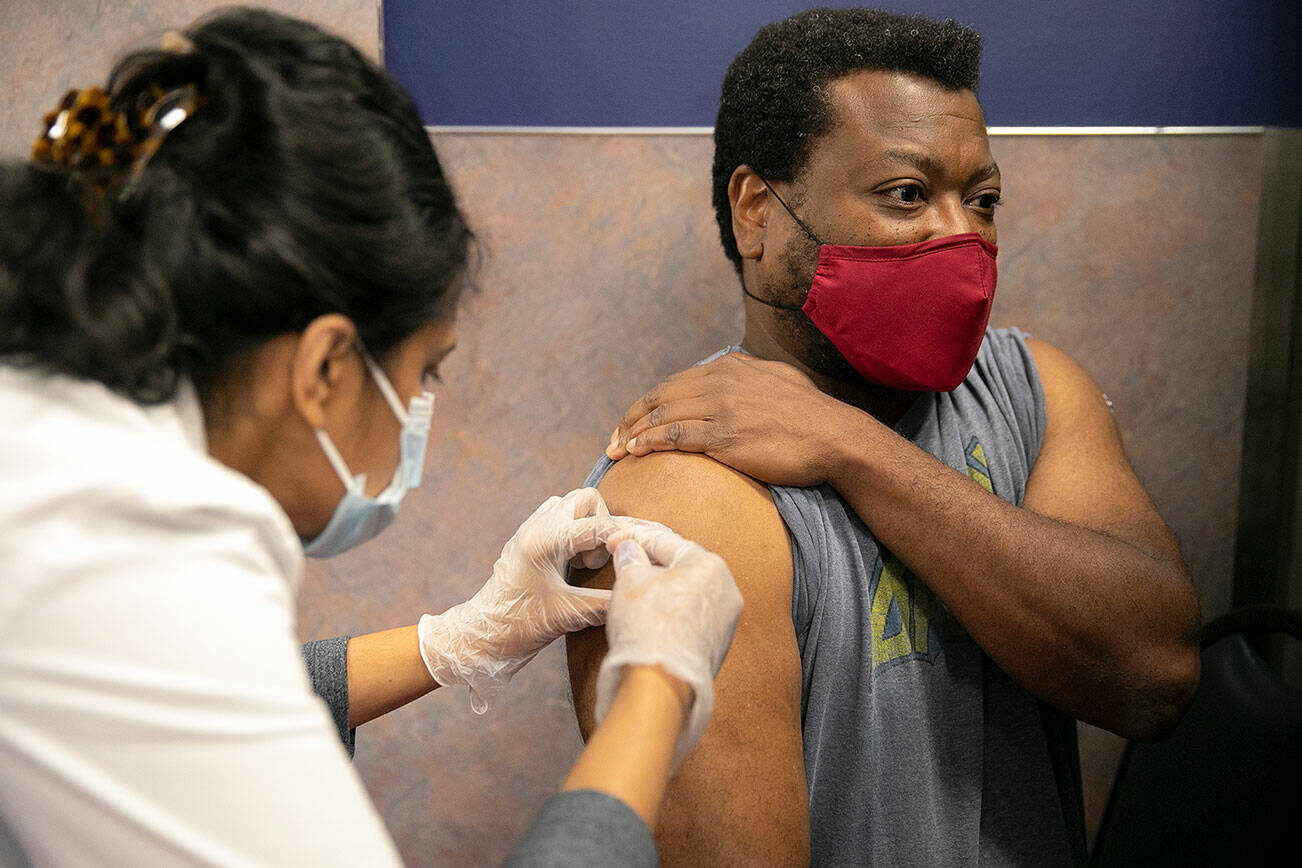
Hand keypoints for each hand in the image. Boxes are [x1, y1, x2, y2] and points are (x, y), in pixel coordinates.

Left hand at [419, 488, 625, 712]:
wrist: (480, 637)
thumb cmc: (518, 627)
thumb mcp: (567, 616)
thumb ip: (606, 603)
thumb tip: (638, 594)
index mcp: (545, 540)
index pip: (599, 525)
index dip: (626, 538)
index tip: (637, 556)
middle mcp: (537, 526)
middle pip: (586, 498)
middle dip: (602, 524)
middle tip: (598, 559)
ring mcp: (529, 530)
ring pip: (572, 505)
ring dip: (587, 526)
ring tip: (584, 561)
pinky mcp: (527, 540)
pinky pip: (558, 518)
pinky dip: (573, 532)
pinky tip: (571, 563)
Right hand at [595, 520, 743, 767]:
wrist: (661, 684)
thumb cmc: (647, 626)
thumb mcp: (630, 581)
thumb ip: (631, 559)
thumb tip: (630, 549)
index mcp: (710, 565)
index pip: (666, 543)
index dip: (634, 539)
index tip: (613, 542)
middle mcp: (727, 591)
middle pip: (682, 569)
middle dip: (652, 566)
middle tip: (624, 565)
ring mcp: (726, 622)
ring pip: (688, 596)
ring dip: (662, 592)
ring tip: (635, 594)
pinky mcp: (718, 647)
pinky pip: (692, 620)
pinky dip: (672, 616)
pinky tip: (651, 621)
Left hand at [605, 351, 857, 486]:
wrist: (835, 437)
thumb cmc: (811, 415)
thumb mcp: (777, 379)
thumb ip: (749, 376)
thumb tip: (736, 373)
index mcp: (731, 368)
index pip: (674, 383)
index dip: (647, 404)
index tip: (631, 422)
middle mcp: (721, 381)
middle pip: (660, 397)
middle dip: (631, 418)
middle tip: (613, 439)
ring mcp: (722, 408)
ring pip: (662, 415)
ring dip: (633, 433)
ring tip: (617, 450)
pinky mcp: (725, 436)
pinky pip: (675, 435)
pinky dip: (650, 442)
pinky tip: (636, 451)